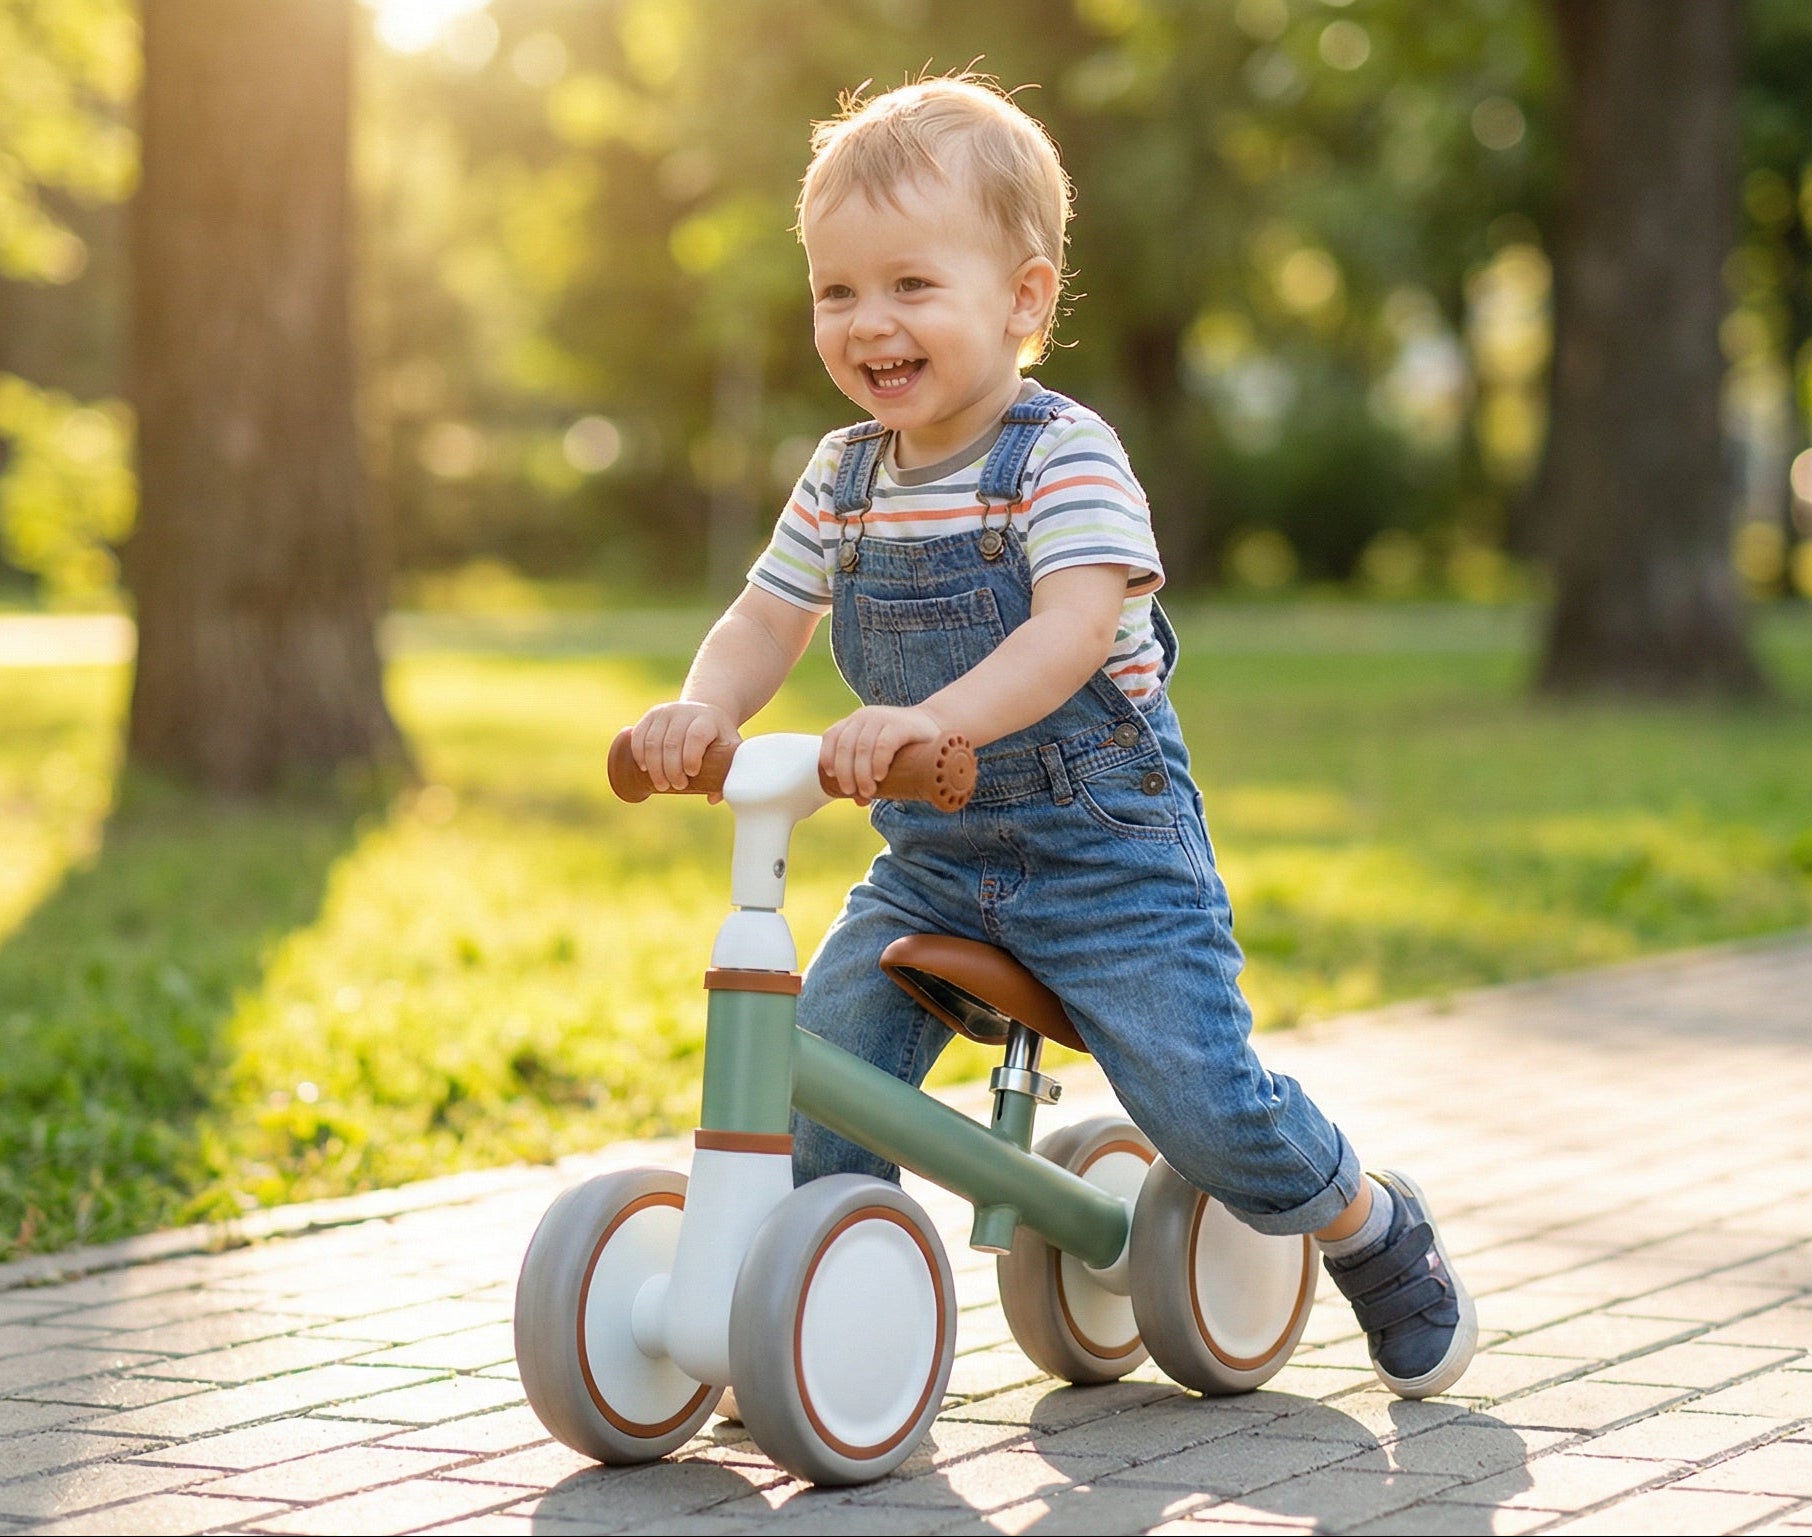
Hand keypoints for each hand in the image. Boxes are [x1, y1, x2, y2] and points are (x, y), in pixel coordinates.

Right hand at [630, 701, 739, 798]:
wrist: (702, 714)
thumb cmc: (717, 737)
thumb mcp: (728, 749)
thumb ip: (727, 773)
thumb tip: (712, 799)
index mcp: (707, 719)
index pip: (696, 736)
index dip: (691, 757)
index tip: (692, 774)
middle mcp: (684, 712)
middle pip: (672, 743)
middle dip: (672, 770)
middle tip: (677, 786)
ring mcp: (665, 712)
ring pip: (653, 742)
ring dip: (654, 768)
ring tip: (662, 785)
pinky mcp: (651, 715)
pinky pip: (639, 735)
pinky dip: (639, 754)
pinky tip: (644, 768)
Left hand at [820, 706, 944, 803]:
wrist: (934, 727)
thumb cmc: (905, 747)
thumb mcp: (881, 756)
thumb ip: (868, 773)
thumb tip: (859, 802)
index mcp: (855, 722)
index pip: (832, 736)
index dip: (828, 757)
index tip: (832, 777)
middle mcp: (865, 717)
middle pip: (845, 746)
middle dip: (846, 773)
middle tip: (852, 792)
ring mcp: (882, 718)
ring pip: (862, 748)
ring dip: (861, 774)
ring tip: (868, 791)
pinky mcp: (901, 725)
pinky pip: (883, 745)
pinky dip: (878, 762)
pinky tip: (880, 776)